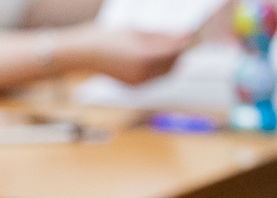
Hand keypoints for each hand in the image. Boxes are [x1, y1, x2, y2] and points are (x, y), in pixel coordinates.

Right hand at [58, 25, 194, 84]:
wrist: (84, 54)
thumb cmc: (107, 37)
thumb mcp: (136, 31)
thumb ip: (160, 36)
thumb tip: (180, 36)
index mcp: (145, 56)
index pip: (175, 50)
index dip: (185, 41)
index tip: (192, 33)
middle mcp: (143, 73)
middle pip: (173, 64)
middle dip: (180, 53)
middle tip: (184, 40)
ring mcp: (139, 82)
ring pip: (165, 73)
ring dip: (170, 61)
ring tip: (171, 47)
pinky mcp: (134, 87)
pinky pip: (154, 78)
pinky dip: (159, 68)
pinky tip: (156, 57)